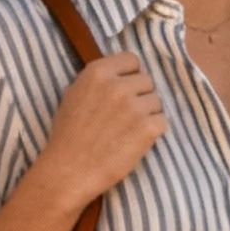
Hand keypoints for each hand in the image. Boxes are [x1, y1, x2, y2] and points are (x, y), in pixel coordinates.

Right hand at [35, 53, 167, 207]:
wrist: (69, 170)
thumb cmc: (67, 136)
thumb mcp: (73, 95)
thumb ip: (98, 81)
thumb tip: (120, 75)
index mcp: (98, 72)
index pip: (132, 60)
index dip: (130, 76)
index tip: (124, 90)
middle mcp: (118, 85)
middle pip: (147, 81)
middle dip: (139, 96)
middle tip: (126, 116)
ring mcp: (135, 107)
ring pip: (157, 101)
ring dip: (147, 114)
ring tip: (129, 131)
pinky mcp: (148, 129)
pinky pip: (163, 121)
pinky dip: (154, 132)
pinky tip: (136, 141)